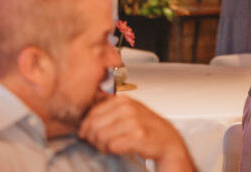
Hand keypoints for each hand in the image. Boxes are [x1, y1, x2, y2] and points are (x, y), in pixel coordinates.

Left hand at [78, 95, 194, 171]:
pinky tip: (118, 149)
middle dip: (93, 138)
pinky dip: (111, 151)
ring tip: (110, 146)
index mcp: (122, 100)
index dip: (87, 127)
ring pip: (100, 136)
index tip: (90, 134)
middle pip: (93, 125)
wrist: (167, 140)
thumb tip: (83, 119)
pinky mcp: (137, 136)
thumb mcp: (127, 112)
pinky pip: (111, 146)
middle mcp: (127, 107)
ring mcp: (133, 121)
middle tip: (100, 143)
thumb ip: (108, 110)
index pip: (91, 113)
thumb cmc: (146, 128)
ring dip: (102, 146)